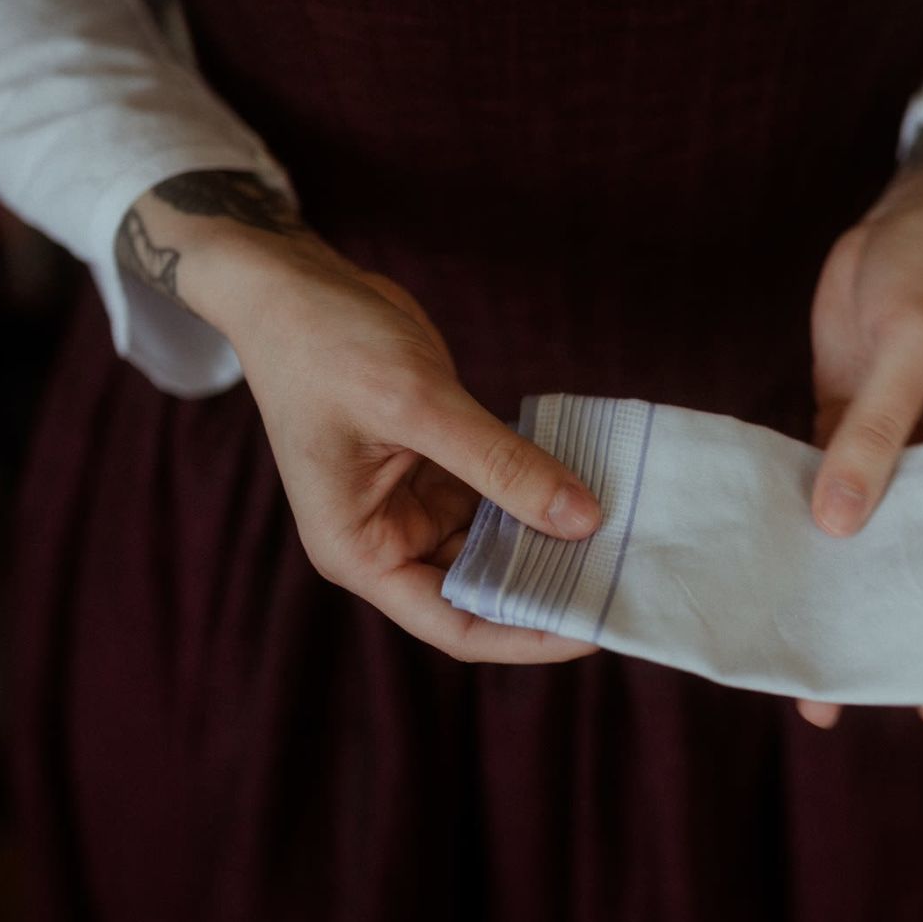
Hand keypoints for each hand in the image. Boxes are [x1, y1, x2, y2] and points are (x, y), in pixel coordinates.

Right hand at [116, 171, 602, 662]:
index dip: (527, 634)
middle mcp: (386, 538)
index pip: (455, 622)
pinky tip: (594, 483)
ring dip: (552, 535)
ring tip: (626, 534)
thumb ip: (501, 464)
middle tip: (628, 576)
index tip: (595, 626)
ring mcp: (412, 501)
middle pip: (482, 587)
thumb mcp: (418, 404)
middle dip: (548, 583)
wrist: (294, 286)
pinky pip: (498, 491)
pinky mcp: (437, 462)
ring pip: (497, 539)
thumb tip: (583, 519)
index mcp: (360, 550)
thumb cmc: (327, 346)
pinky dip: (540, 488)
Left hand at [800, 113, 922, 728]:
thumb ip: (876, 431)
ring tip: (788, 652)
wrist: (911, 210)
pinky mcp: (845, 415)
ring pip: (858, 527)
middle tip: (830, 698)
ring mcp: (892, 440)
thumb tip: (838, 522)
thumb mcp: (914, 342)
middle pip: (909, 556)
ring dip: (826, 579)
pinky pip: (819, 479)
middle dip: (873, 623)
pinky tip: (764, 562)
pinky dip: (794, 518)